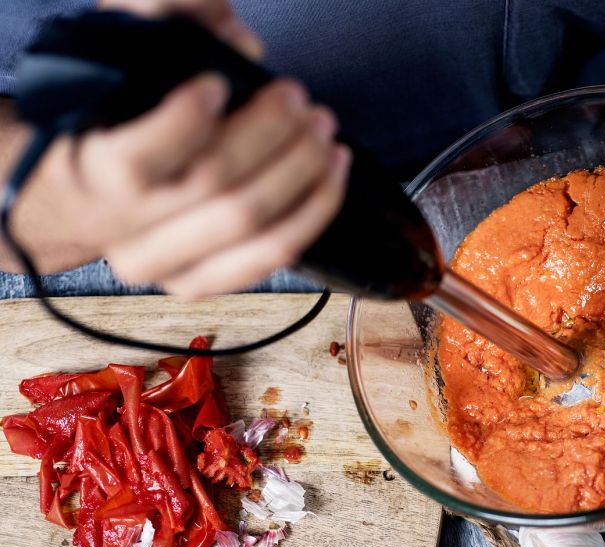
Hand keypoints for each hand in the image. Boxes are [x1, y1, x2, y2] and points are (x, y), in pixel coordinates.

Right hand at [8, 0, 350, 296]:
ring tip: (323, 129)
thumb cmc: (118, 124)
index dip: (185, 120)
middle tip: (296, 97)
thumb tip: (238, 41)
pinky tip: (334, 171)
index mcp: (91, 174)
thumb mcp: (126, 64)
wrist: (91, 201)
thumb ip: (166, 27)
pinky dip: (315, 209)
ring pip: (251, 222)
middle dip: (269, 133)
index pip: (137, 160)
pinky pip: (274, 253)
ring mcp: (167, 267)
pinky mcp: (206, 283)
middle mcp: (127, 230)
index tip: (217, 83)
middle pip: (213, 185)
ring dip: (302, 169)